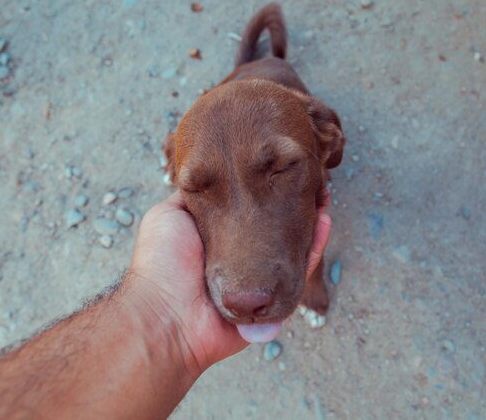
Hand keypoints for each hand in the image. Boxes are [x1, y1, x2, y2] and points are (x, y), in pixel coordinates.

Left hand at [127, 191, 331, 374]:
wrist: (166, 313)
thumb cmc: (162, 263)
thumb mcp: (167, 216)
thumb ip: (189, 198)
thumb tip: (205, 181)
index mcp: (217, 240)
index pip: (248, 212)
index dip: (265, 193)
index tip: (279, 173)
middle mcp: (239, 261)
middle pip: (273, 230)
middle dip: (291, 207)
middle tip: (308, 184)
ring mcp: (256, 282)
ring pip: (290, 249)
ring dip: (308, 223)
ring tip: (321, 197)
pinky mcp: (272, 301)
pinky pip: (299, 274)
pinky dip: (313, 248)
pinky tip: (323, 222)